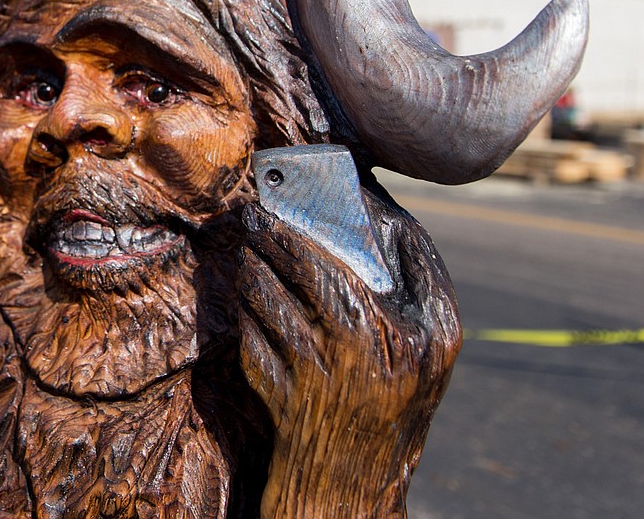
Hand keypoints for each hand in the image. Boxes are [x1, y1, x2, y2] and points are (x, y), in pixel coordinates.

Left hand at [237, 198, 459, 517]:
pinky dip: (245, 311)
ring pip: (273, 295)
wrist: (355, 484)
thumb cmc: (395, 403)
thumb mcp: (428, 351)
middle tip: (258, 214)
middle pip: (315, 264)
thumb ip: (413, 284)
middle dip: (280, 233)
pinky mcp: (285, 393)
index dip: (354, 210)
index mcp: (424, 334)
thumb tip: (373, 209)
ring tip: (248, 251)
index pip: (391, 249)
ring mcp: (327, 374)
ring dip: (253, 267)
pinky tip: (245, 298)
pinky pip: (254, 334)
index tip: (322, 188)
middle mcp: (378, 351)